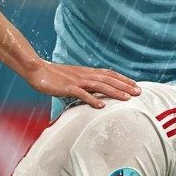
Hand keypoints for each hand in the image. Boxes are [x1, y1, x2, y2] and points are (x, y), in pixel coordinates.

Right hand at [23, 61, 139, 108]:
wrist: (37, 70)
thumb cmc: (53, 76)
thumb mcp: (72, 78)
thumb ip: (84, 84)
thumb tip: (94, 92)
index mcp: (87, 72)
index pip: (109, 74)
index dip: (123, 79)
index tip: (135, 85)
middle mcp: (85, 74)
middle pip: (109, 79)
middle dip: (125, 85)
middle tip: (139, 92)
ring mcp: (77, 81)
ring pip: (100, 85)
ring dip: (114, 92)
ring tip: (127, 98)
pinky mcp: (67, 87)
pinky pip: (82, 93)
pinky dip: (92, 99)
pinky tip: (102, 105)